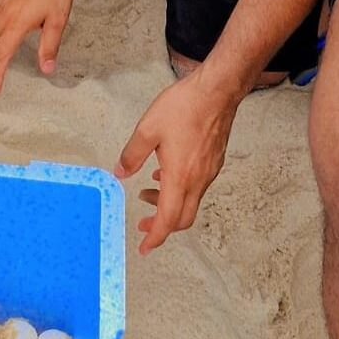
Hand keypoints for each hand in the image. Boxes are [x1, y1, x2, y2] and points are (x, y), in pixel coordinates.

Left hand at [115, 68, 239, 253]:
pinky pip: (196, 187)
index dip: (155, 237)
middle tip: (143, 224)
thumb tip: (120, 172)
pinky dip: (179, 190)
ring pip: (189, 203)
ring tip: (148, 192)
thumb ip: (131, 155)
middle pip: (181, 219)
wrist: (218, 90)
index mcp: (180, 178)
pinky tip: (165, 173)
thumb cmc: (185, 107)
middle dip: (161, 227)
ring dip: (168, 205)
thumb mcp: (147, 130)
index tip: (144, 248)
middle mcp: (198, 180)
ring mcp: (208, 172)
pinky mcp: (214, 162)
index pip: (167, 220)